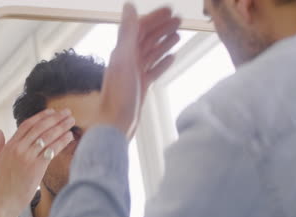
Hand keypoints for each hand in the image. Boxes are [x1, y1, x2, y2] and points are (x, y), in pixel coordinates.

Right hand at [0, 109, 74, 216]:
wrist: (1, 203)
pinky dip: (62, 141)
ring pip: (47, 136)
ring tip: (71, 121)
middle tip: (67, 112)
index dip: (41, 116)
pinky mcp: (36, 167)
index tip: (52, 112)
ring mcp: (27, 157)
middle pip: (40, 127)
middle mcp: (18, 148)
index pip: (27, 125)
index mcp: (9, 146)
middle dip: (55, 118)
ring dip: (61, 126)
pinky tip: (69, 136)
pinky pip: (51, 150)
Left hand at [97, 4, 180, 137]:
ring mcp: (134, 73)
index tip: (171, 10)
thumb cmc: (118, 95)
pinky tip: (172, 57)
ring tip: (178, 34)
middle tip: (179, 20)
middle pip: (147, 38)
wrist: (116, 124)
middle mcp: (127, 60)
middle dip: (162, 27)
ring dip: (164, 42)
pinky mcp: (140, 86)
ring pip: (151, 53)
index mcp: (122, 51)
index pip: (139, 27)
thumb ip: (126, 33)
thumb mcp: (124, 60)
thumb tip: (129, 6)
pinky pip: (153, 70)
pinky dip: (162, 62)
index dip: (154, 18)